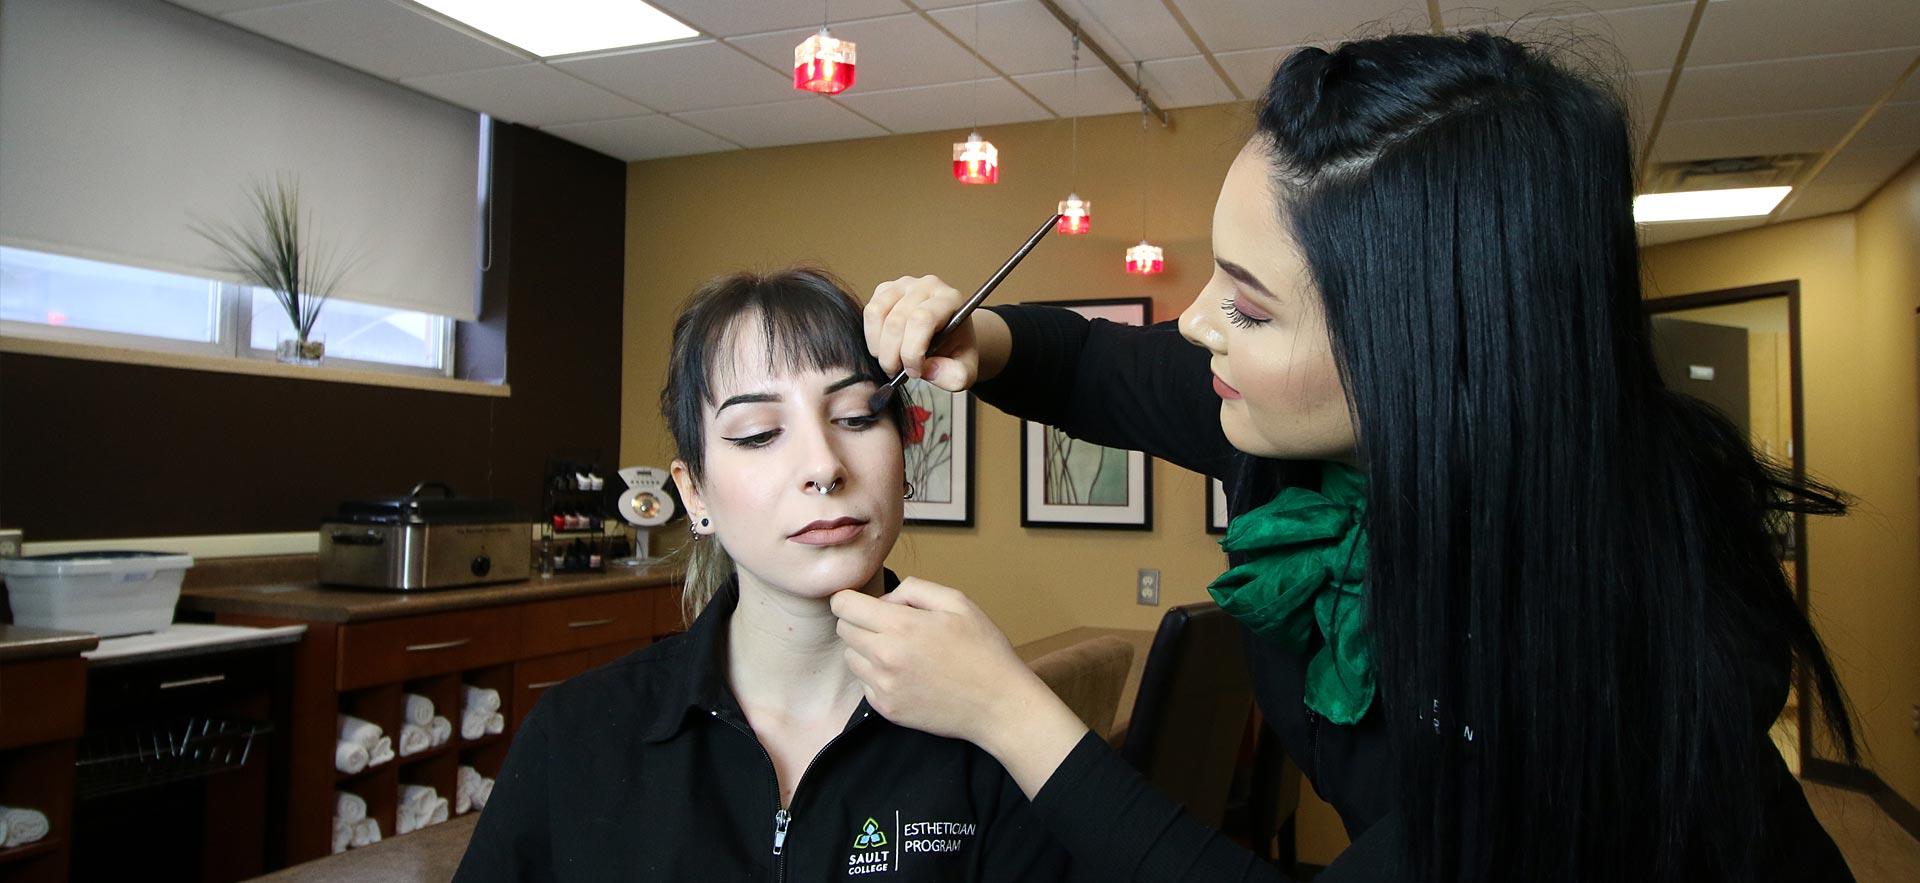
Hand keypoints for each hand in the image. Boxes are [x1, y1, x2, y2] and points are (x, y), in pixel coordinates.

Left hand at [832, 578, 1087, 796]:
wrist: (998, 705)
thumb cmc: (982, 650)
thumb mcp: (957, 602)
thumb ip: (914, 589)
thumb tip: (885, 599)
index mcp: (900, 626)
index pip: (844, 605)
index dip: (850, 599)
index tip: (863, 603)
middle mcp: (885, 657)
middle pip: (844, 630)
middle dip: (861, 622)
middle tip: (891, 626)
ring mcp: (884, 687)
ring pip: (851, 657)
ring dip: (867, 650)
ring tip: (901, 652)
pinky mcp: (887, 709)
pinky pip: (865, 684)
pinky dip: (878, 676)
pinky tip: (907, 675)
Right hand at [865, 275, 980, 391]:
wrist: (949, 338)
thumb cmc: (955, 351)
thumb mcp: (964, 371)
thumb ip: (954, 376)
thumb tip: (929, 369)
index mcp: (950, 300)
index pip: (922, 319)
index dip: (912, 351)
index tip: (915, 371)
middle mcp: (927, 286)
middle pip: (896, 321)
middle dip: (892, 356)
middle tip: (898, 372)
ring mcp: (904, 284)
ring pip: (877, 314)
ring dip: (879, 346)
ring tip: (890, 362)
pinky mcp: (886, 289)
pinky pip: (869, 312)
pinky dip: (872, 337)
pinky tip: (885, 348)